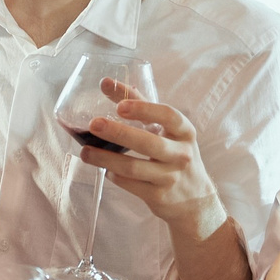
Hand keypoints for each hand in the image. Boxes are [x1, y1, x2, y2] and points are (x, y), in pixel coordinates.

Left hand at [80, 79, 229, 239]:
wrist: (193, 198)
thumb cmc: (174, 153)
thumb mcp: (167, 130)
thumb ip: (139, 105)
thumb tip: (106, 82)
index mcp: (185, 132)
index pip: (168, 116)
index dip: (144, 109)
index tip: (120, 105)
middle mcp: (181, 154)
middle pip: (148, 143)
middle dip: (119, 133)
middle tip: (93, 124)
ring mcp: (170, 177)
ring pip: (134, 167)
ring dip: (106, 158)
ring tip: (85, 152)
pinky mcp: (159, 196)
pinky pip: (130, 184)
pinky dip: (114, 175)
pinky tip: (105, 169)